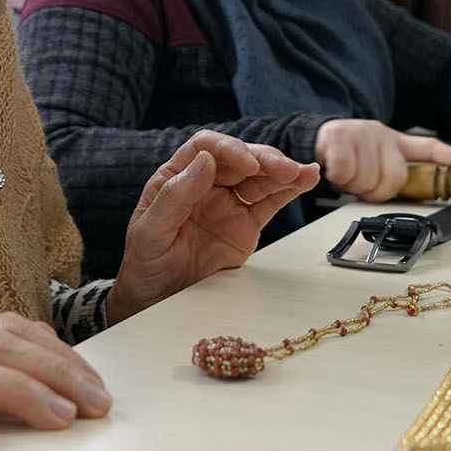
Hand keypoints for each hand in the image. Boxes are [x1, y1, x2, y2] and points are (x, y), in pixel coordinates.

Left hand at [107, 130, 318, 322]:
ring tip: (305, 173)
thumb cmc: (145, 265)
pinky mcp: (245, 225)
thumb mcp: (150, 233)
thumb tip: (206, 160)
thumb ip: (175, 196)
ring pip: (259, 179)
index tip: (247, 163)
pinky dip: (289, 191)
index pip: (204, 148)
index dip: (229, 149)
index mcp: (175, 178)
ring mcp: (227, 204)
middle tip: (285, 169)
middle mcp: (204, 185)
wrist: (156, 302)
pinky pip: (269, 203)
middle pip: (239, 159)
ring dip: (283, 172)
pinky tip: (306, 181)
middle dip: (264, 160)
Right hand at [314, 118, 450, 201]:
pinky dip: (338, 179)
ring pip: (369, 180)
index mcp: (395, 141)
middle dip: (376, 190)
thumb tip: (403, 196)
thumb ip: (392, 174)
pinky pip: (347, 174)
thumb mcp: (373, 162)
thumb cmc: (344, 158)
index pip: (431, 148)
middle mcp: (382, 133)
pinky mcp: (339, 137)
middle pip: (394, 178)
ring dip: (354, 186)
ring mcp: (361, 133)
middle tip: (361, 183)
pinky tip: (333, 170)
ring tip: (347, 175)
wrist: (309, 138)